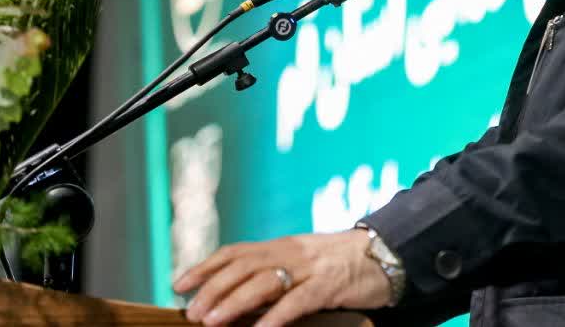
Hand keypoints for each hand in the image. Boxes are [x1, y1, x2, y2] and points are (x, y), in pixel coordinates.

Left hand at [173, 229, 390, 325]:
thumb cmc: (341, 265)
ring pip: (264, 281)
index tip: (178, 284)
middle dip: (212, 288)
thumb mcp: (304, 264)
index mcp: (282, 245)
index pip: (234, 251)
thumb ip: (274, 275)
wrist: (386, 255)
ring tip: (212, 321)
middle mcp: (291, 251)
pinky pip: (298, 300)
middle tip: (191, 312)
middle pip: (243, 266)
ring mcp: (310, 267)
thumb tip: (235, 298)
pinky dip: (275, 316)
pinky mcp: (329, 284)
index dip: (204, 266)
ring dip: (234, 302)